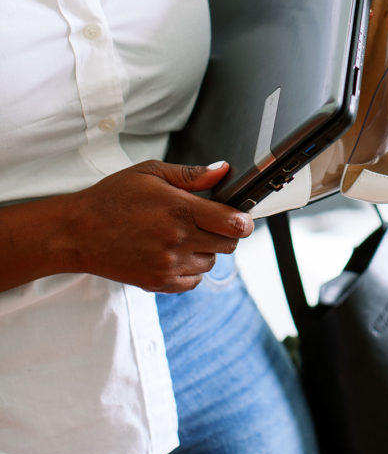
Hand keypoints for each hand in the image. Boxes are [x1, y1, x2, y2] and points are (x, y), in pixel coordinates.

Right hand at [67, 160, 252, 293]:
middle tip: (208, 220)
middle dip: (226, 232)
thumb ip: (192, 174)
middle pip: (229, 245)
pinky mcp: (158, 283)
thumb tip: (224, 170)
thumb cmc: (113, 197)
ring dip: (206, 249)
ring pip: (211, 262)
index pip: (234, 223)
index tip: (241, 215)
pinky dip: (191, 269)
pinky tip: (174, 252)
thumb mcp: (151, 173)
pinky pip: (193, 281)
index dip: (244, 219)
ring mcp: (168, 265)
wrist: (77, 231)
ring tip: (183, 234)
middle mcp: (177, 241)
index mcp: (180, 210)